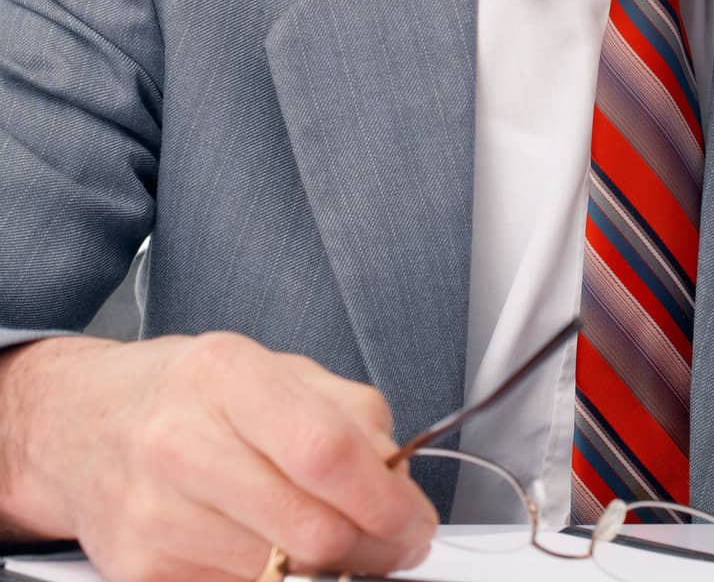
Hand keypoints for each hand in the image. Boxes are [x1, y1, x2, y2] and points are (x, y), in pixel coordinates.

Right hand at [0, 331, 437, 581]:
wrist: (82, 425)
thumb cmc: (189, 395)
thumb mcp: (271, 368)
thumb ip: (345, 411)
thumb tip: (399, 477)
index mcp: (225, 374)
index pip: (325, 450)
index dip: (386, 498)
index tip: (416, 519)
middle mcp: (181, 442)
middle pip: (310, 529)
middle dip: (374, 548)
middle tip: (395, 544)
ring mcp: (154, 514)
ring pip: (281, 577)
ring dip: (330, 572)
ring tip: (340, 544)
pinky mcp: (139, 574)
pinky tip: (277, 553)